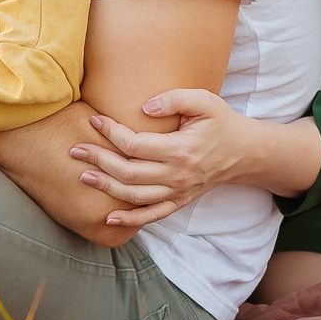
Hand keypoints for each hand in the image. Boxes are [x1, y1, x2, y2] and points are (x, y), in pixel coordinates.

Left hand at [68, 87, 248, 231]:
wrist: (245, 152)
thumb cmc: (222, 122)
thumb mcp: (204, 101)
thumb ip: (174, 99)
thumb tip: (144, 106)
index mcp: (180, 150)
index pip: (135, 145)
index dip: (111, 133)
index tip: (94, 120)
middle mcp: (177, 175)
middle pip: (129, 173)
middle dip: (98, 161)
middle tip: (75, 150)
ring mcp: (178, 191)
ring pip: (135, 196)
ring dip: (106, 188)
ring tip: (83, 177)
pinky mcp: (179, 201)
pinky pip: (152, 215)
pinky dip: (130, 220)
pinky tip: (109, 219)